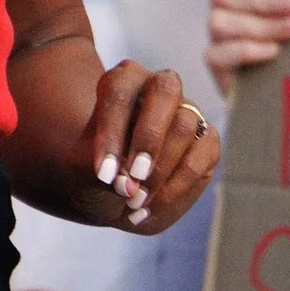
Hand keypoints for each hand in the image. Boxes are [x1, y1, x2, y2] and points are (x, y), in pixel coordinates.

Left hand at [78, 58, 219, 234]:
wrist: (112, 197)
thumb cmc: (95, 175)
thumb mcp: (82, 172)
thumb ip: (101, 169)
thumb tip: (128, 184)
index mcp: (124, 82)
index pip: (120, 92)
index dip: (112, 132)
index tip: (103, 174)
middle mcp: (160, 89)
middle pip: (165, 91)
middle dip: (148, 138)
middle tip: (133, 179)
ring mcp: (188, 113)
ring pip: (184, 127)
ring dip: (159, 171)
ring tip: (133, 201)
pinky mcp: (207, 142)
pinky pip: (200, 158)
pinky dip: (174, 189)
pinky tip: (149, 208)